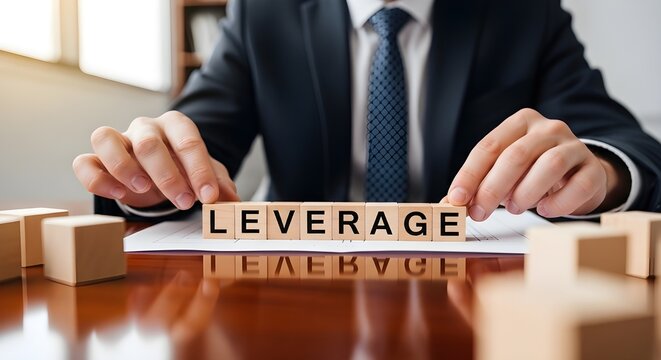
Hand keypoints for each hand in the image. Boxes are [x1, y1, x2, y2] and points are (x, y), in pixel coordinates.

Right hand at [73, 111, 239, 209]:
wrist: (157, 173)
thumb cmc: (182, 168)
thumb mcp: (205, 175)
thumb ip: (219, 184)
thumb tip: (233, 201)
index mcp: (175, 125)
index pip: (188, 140)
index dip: (199, 170)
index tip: (209, 197)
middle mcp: (144, 128)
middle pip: (149, 143)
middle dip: (168, 176)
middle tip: (185, 202)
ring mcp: (117, 140)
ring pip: (106, 138)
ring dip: (125, 167)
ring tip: (144, 189)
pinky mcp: (96, 159)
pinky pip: (84, 162)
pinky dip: (98, 179)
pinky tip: (118, 194)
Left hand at [447, 108, 626, 219]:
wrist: (578, 173)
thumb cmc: (533, 171)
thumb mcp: (504, 172)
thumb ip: (479, 184)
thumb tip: (452, 203)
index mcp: (520, 123)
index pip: (489, 146)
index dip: (469, 174)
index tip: (457, 198)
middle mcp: (548, 129)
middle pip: (516, 155)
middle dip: (492, 188)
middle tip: (479, 212)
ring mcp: (574, 147)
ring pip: (549, 166)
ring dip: (525, 193)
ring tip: (514, 208)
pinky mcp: (593, 169)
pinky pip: (579, 185)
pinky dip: (558, 203)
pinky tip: (545, 209)